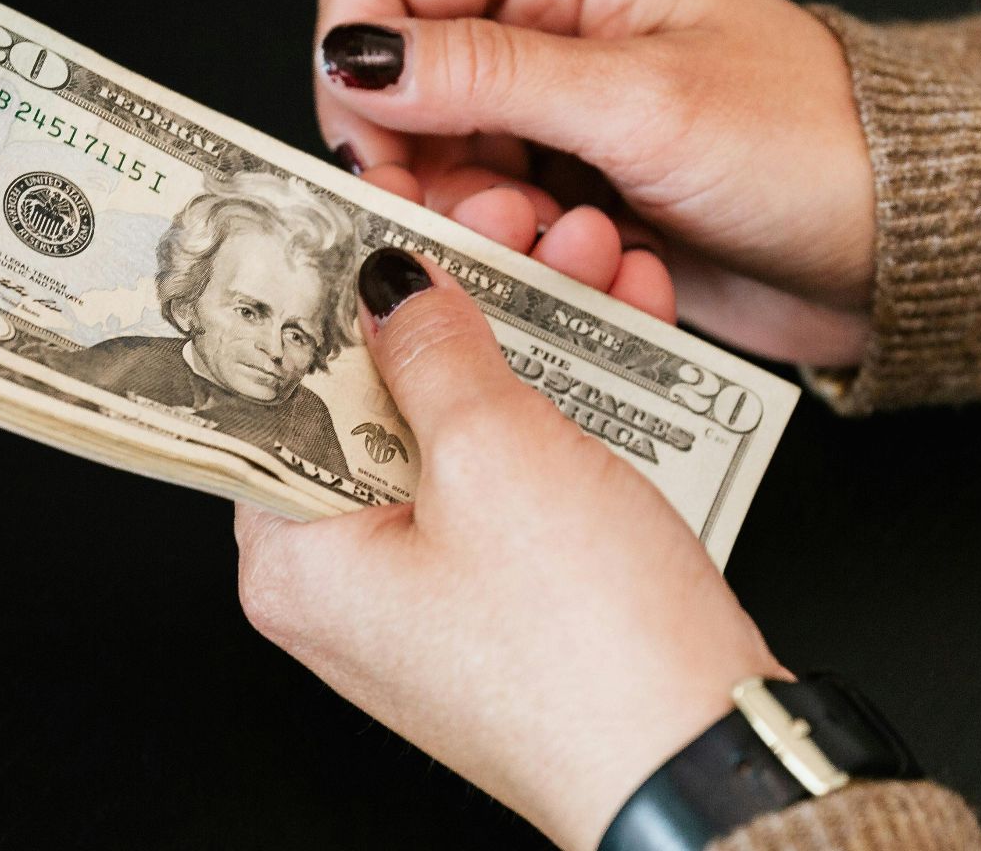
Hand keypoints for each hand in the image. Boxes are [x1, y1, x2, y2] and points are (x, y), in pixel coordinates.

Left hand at [234, 249, 784, 849]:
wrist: (706, 762)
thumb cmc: (585, 648)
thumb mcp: (494, 453)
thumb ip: (431, 346)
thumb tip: (394, 284)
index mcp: (295, 562)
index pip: (275, 395)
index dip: (324, 293)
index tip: (363, 217)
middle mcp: (346, 590)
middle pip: (369, 403)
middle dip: (444, 303)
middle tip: (495, 222)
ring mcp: (428, 600)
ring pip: (453, 431)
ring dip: (516, 339)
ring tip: (576, 255)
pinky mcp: (505, 603)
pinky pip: (511, 479)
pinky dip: (555, 406)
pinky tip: (612, 327)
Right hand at [315, 0, 874, 365]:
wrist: (892, 240)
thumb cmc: (806, 143)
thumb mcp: (637, 103)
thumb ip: (484, 75)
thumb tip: (357, 56)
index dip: (360, 63)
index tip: (380, 149)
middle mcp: (545, 18)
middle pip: (399, 83)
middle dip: (422, 164)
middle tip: (479, 219)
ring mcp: (554, 105)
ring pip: (437, 163)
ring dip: (481, 220)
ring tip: (566, 242)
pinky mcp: (569, 180)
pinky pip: (489, 214)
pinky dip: (520, 249)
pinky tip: (590, 259)